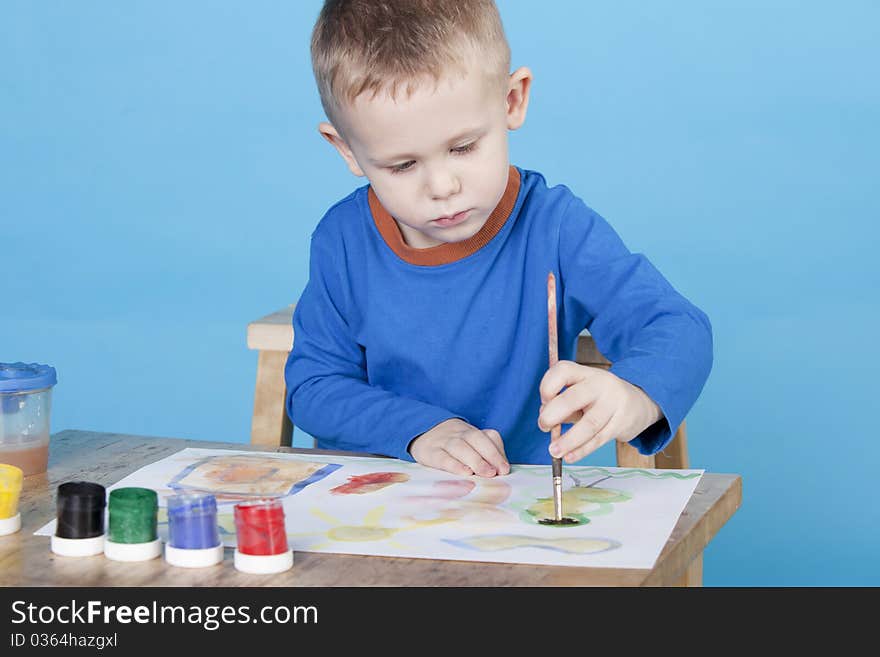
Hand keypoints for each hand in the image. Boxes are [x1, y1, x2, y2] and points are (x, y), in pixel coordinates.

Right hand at [409, 419, 509, 477]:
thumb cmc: (452, 447)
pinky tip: (464, 473)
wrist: (422, 434)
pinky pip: (442, 457)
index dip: (497, 452)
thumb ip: (485, 456)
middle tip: (495, 473)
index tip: (505, 469)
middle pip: (475, 439)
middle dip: (488, 455)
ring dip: (474, 460)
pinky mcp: (429, 452)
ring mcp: (443, 441)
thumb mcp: (469, 446)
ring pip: (459, 446)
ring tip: (485, 474)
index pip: (489, 436)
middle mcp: (459, 433)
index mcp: (472, 432)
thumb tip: (500, 472)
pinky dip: (454, 465)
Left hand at [538, 361, 662, 462]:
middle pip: (573, 398)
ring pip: (589, 424)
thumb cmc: (599, 398)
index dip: (547, 386)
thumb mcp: (581, 392)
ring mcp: (613, 403)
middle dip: (553, 414)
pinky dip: (582, 450)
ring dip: (568, 440)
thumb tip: (545, 417)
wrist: (639, 403)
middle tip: (543, 426)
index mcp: (585, 373)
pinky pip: (599, 439)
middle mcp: (600, 384)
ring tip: (554, 451)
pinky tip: (570, 456)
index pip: (563, 371)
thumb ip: (562, 403)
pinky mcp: (621, 423)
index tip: (543, 401)